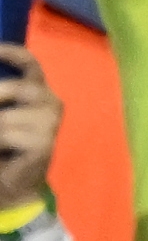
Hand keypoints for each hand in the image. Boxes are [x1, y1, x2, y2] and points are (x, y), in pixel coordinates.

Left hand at [0, 46, 61, 209]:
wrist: (11, 186)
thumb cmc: (3, 149)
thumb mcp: (0, 117)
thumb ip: (2, 100)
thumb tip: (0, 100)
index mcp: (37, 92)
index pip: (31, 64)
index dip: (12, 54)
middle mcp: (50, 102)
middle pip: (19, 88)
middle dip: (0, 97)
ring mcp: (50, 122)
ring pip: (6, 117)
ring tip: (1, 143)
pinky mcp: (45, 143)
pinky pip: (6, 136)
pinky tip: (3, 154)